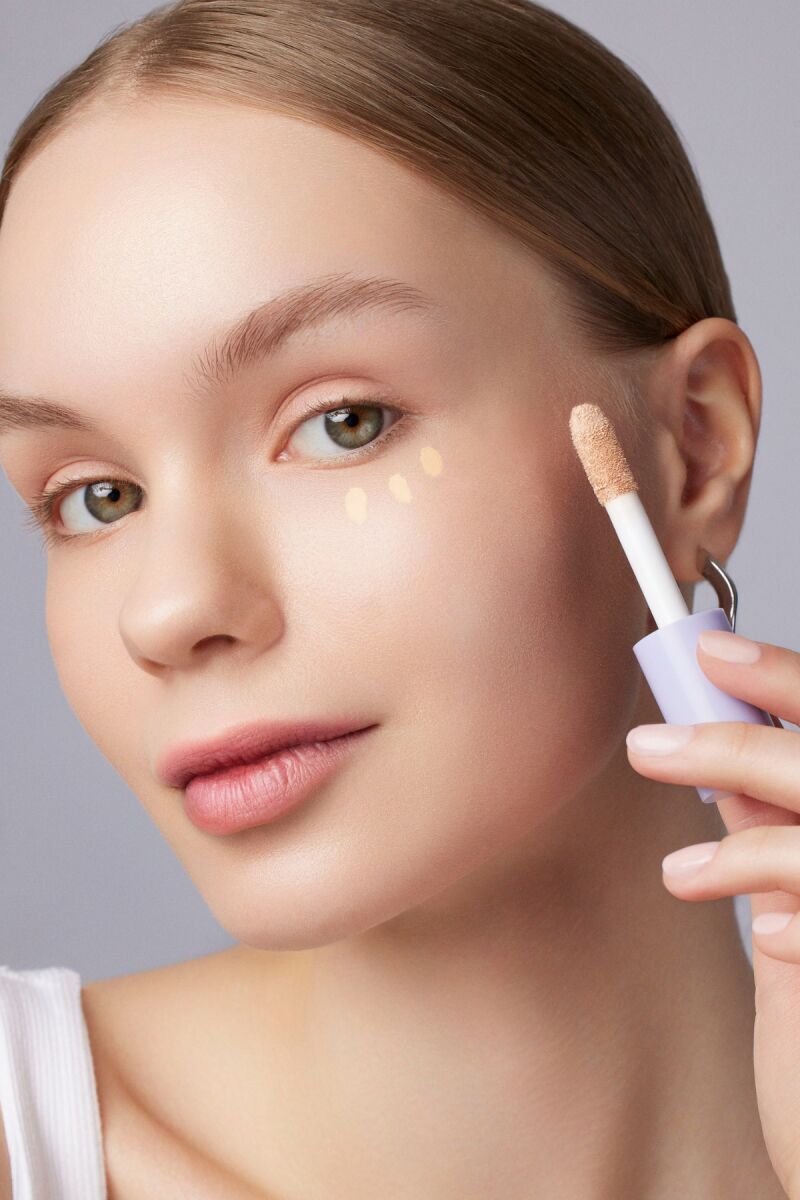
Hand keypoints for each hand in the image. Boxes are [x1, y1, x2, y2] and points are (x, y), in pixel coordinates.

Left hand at [626, 628, 799, 1198]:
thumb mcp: (794, 902)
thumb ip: (769, 827)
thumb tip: (717, 758)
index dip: (780, 679)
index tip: (711, 651)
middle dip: (736, 746)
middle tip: (650, 747)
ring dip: (743, 840)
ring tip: (683, 872)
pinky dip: (790, 909)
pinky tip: (764, 936)